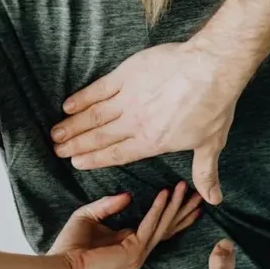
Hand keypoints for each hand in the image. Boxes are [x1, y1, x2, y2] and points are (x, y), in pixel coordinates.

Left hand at [49, 181, 200, 268]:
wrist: (62, 264)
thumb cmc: (70, 244)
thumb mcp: (89, 215)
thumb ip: (108, 205)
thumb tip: (129, 195)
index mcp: (129, 243)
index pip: (158, 226)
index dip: (173, 212)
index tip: (185, 196)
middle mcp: (138, 251)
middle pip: (168, 227)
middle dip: (184, 209)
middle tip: (200, 193)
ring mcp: (138, 253)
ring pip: (163, 225)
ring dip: (175, 205)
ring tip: (185, 187)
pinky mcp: (133, 251)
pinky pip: (149, 225)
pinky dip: (157, 208)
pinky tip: (164, 194)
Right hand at [51, 43, 243, 204]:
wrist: (211, 69)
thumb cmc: (213, 107)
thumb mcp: (210, 144)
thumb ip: (204, 173)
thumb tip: (213, 200)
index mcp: (151, 142)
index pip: (117, 154)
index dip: (94, 160)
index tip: (76, 163)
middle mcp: (135, 123)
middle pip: (99, 137)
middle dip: (76, 145)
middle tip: (57, 150)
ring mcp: (128, 98)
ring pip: (94, 116)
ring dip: (73, 125)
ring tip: (56, 133)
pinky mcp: (127, 75)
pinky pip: (98, 89)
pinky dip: (82, 98)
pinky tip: (68, 105)